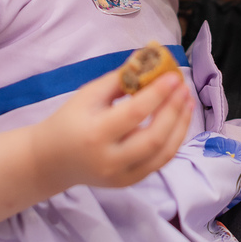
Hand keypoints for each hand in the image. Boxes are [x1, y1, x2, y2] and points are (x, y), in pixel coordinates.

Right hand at [35, 69, 192, 192]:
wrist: (52, 160)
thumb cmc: (70, 120)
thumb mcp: (88, 95)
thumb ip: (120, 79)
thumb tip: (148, 59)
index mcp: (95, 134)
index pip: (134, 113)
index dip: (157, 94)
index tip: (173, 76)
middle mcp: (110, 160)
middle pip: (154, 138)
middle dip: (173, 111)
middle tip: (183, 88)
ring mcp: (121, 176)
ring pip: (162, 155)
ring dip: (180, 126)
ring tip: (188, 102)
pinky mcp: (129, 182)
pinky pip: (159, 162)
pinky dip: (173, 140)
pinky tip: (179, 120)